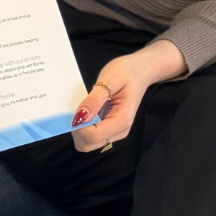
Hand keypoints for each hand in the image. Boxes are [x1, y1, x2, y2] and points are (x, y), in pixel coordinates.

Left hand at [71, 39, 186, 151]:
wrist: (141, 70)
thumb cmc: (127, 71)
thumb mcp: (109, 79)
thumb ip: (94, 99)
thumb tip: (78, 118)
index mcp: (122, 119)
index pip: (93, 136)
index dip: (79, 127)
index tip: (74, 111)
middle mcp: (120, 131)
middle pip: (89, 144)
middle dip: (77, 130)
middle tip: (78, 109)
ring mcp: (116, 132)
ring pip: (88, 143)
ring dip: (79, 130)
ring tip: (84, 109)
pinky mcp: (111, 130)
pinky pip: (92, 137)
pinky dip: (84, 128)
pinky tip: (88, 113)